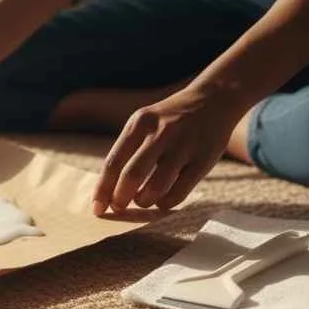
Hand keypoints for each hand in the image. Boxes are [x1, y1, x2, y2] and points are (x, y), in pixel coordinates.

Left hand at [93, 84, 245, 215]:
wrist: (212, 100)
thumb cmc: (168, 120)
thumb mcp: (143, 122)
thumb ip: (128, 149)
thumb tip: (109, 188)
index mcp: (139, 124)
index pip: (113, 162)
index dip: (103, 189)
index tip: (96, 208)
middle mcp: (160, 133)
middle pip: (133, 175)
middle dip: (120, 198)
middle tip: (118, 208)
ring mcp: (184, 146)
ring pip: (157, 186)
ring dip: (144, 201)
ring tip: (142, 201)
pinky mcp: (204, 160)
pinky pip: (181, 190)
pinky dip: (166, 202)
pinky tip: (162, 202)